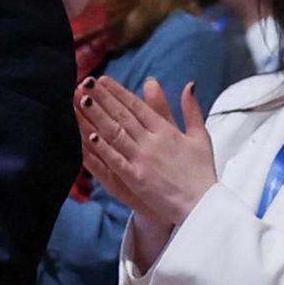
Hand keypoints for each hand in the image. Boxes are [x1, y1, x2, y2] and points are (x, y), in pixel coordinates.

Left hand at [80, 77, 219, 243]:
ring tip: (81, 101)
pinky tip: (89, 135)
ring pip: (115, 133)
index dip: (118, 92)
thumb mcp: (200, 136)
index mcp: (166, 131)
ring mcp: (143, 160)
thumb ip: (191, 109)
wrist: (203, 204)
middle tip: (85, 83)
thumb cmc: (202, 172)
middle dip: (102, 98)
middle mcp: (152, 142)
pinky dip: (103, 148)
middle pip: (122, 115)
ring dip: (97, 116)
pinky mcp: (136, 178)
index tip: (103, 80)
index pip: (137, 106)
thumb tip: (189, 85)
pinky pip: (115, 160)